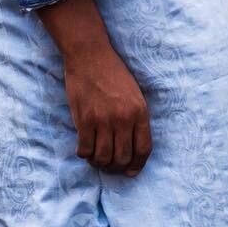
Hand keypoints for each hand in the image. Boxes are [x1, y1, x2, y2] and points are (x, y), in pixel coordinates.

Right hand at [37, 0, 151, 175]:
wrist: (90, 55)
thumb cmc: (113, 73)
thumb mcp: (135, 94)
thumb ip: (135, 118)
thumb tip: (131, 147)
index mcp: (139, 112)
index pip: (143, 150)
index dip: (137, 165)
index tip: (130, 171)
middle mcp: (123, 119)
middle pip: (122, 157)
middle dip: (116, 167)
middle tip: (109, 164)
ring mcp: (103, 120)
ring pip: (103, 157)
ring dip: (99, 163)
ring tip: (96, 158)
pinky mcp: (84, 119)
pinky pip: (85, 149)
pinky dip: (84, 154)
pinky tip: (84, 149)